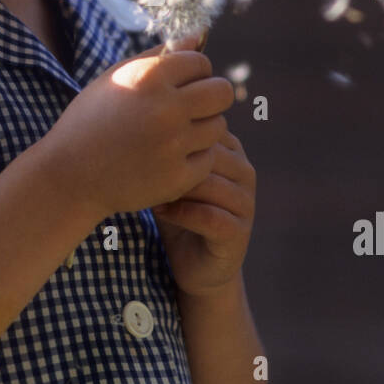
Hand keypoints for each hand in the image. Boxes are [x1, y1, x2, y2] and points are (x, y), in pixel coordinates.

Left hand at [152, 126, 254, 296]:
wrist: (196, 264)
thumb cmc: (179, 212)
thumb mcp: (172, 175)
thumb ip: (166, 149)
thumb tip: (136, 120)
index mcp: (231, 151)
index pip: (207, 130)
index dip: (174, 136)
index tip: (143, 145)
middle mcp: (244, 172)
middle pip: (210, 155)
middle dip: (175, 162)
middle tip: (144, 170)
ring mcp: (246, 202)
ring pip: (211, 185)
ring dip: (176, 189)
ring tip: (150, 193)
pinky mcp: (240, 232)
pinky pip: (211, 217)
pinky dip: (182, 214)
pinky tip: (162, 213)